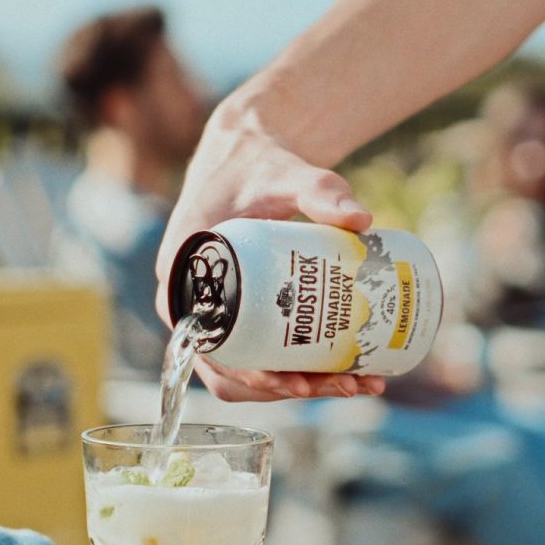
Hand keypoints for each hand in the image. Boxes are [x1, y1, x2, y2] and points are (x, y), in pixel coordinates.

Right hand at [155, 100, 385, 401]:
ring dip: (299, 386)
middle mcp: (191, 303)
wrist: (252, 156)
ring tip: (357, 382)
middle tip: (344, 384)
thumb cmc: (257, 165)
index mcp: (181, 274)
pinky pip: (260, 353)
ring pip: (248, 370)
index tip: (294, 380)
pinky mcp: (240, 313)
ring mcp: (216, 312)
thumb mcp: (286, 174)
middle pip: (230, 369)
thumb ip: (320, 188)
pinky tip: (347, 371)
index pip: (205, 344)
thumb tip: (362, 220)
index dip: (246, 373)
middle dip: (288, 388)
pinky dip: (298, 368)